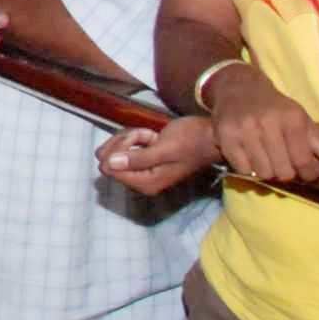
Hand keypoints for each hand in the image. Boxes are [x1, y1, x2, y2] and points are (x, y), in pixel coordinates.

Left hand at [98, 111, 219, 196]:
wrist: (211, 135)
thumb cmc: (192, 141)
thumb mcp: (165, 149)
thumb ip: (137, 159)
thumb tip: (107, 164)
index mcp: (145, 184)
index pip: (109, 168)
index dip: (118, 149)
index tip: (137, 140)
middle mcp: (140, 181)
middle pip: (108, 159)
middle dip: (124, 141)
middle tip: (146, 136)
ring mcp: (141, 170)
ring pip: (116, 150)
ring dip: (132, 137)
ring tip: (153, 136)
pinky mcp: (144, 159)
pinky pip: (127, 146)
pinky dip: (137, 136)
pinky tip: (154, 136)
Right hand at [203, 64, 318, 183]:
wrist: (239, 88)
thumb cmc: (277, 109)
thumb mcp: (304, 123)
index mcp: (292, 119)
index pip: (304, 162)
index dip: (308, 174)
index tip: (306, 172)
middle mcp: (268, 122)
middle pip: (283, 172)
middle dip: (286, 173)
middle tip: (284, 164)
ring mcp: (244, 129)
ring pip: (262, 172)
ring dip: (267, 172)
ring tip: (268, 160)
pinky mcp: (225, 136)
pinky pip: (242, 168)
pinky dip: (248, 168)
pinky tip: (251, 156)